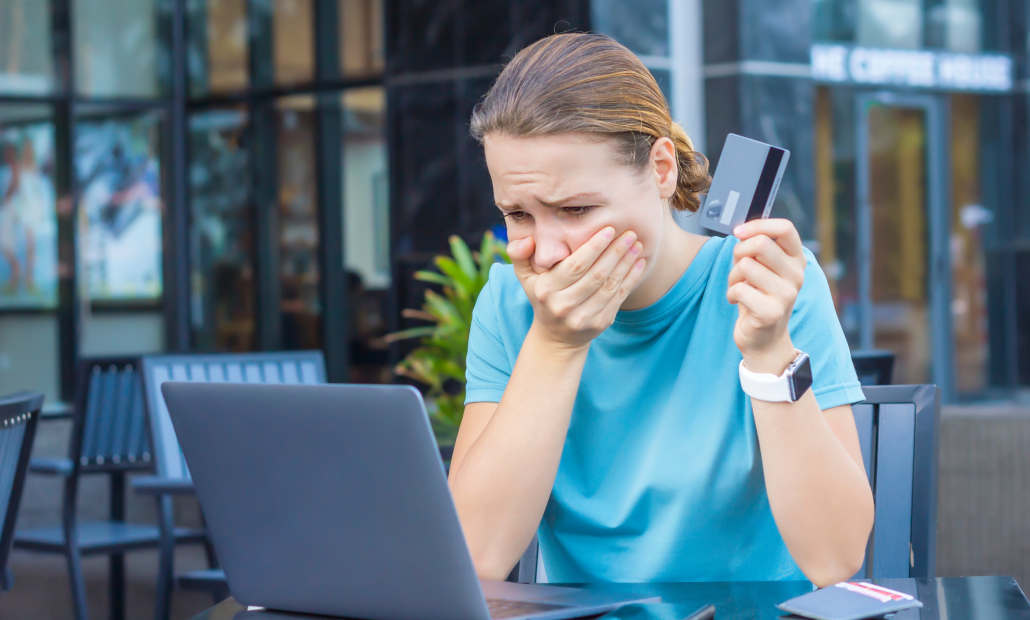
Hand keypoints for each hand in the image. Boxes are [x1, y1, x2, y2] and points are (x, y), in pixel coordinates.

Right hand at [507, 227, 646, 349]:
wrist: (556, 337)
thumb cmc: (542, 296)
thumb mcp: (525, 277)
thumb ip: (519, 255)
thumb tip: (527, 239)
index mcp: (546, 291)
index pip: (575, 266)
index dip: (594, 247)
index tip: (609, 229)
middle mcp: (563, 306)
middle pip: (595, 275)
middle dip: (615, 252)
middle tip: (630, 233)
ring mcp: (583, 317)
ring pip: (609, 286)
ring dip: (626, 263)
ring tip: (637, 245)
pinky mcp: (600, 324)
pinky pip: (618, 298)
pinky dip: (631, 279)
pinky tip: (639, 262)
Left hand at [726, 219, 805, 372]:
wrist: (764, 338)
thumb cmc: (758, 295)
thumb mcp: (761, 267)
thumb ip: (756, 247)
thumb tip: (741, 230)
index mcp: (796, 260)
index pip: (785, 228)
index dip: (758, 224)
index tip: (738, 232)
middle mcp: (797, 275)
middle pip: (760, 243)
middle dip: (739, 252)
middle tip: (738, 268)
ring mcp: (787, 294)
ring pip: (746, 266)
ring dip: (733, 276)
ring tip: (739, 287)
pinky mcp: (771, 312)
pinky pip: (739, 289)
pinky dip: (731, 294)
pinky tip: (737, 302)